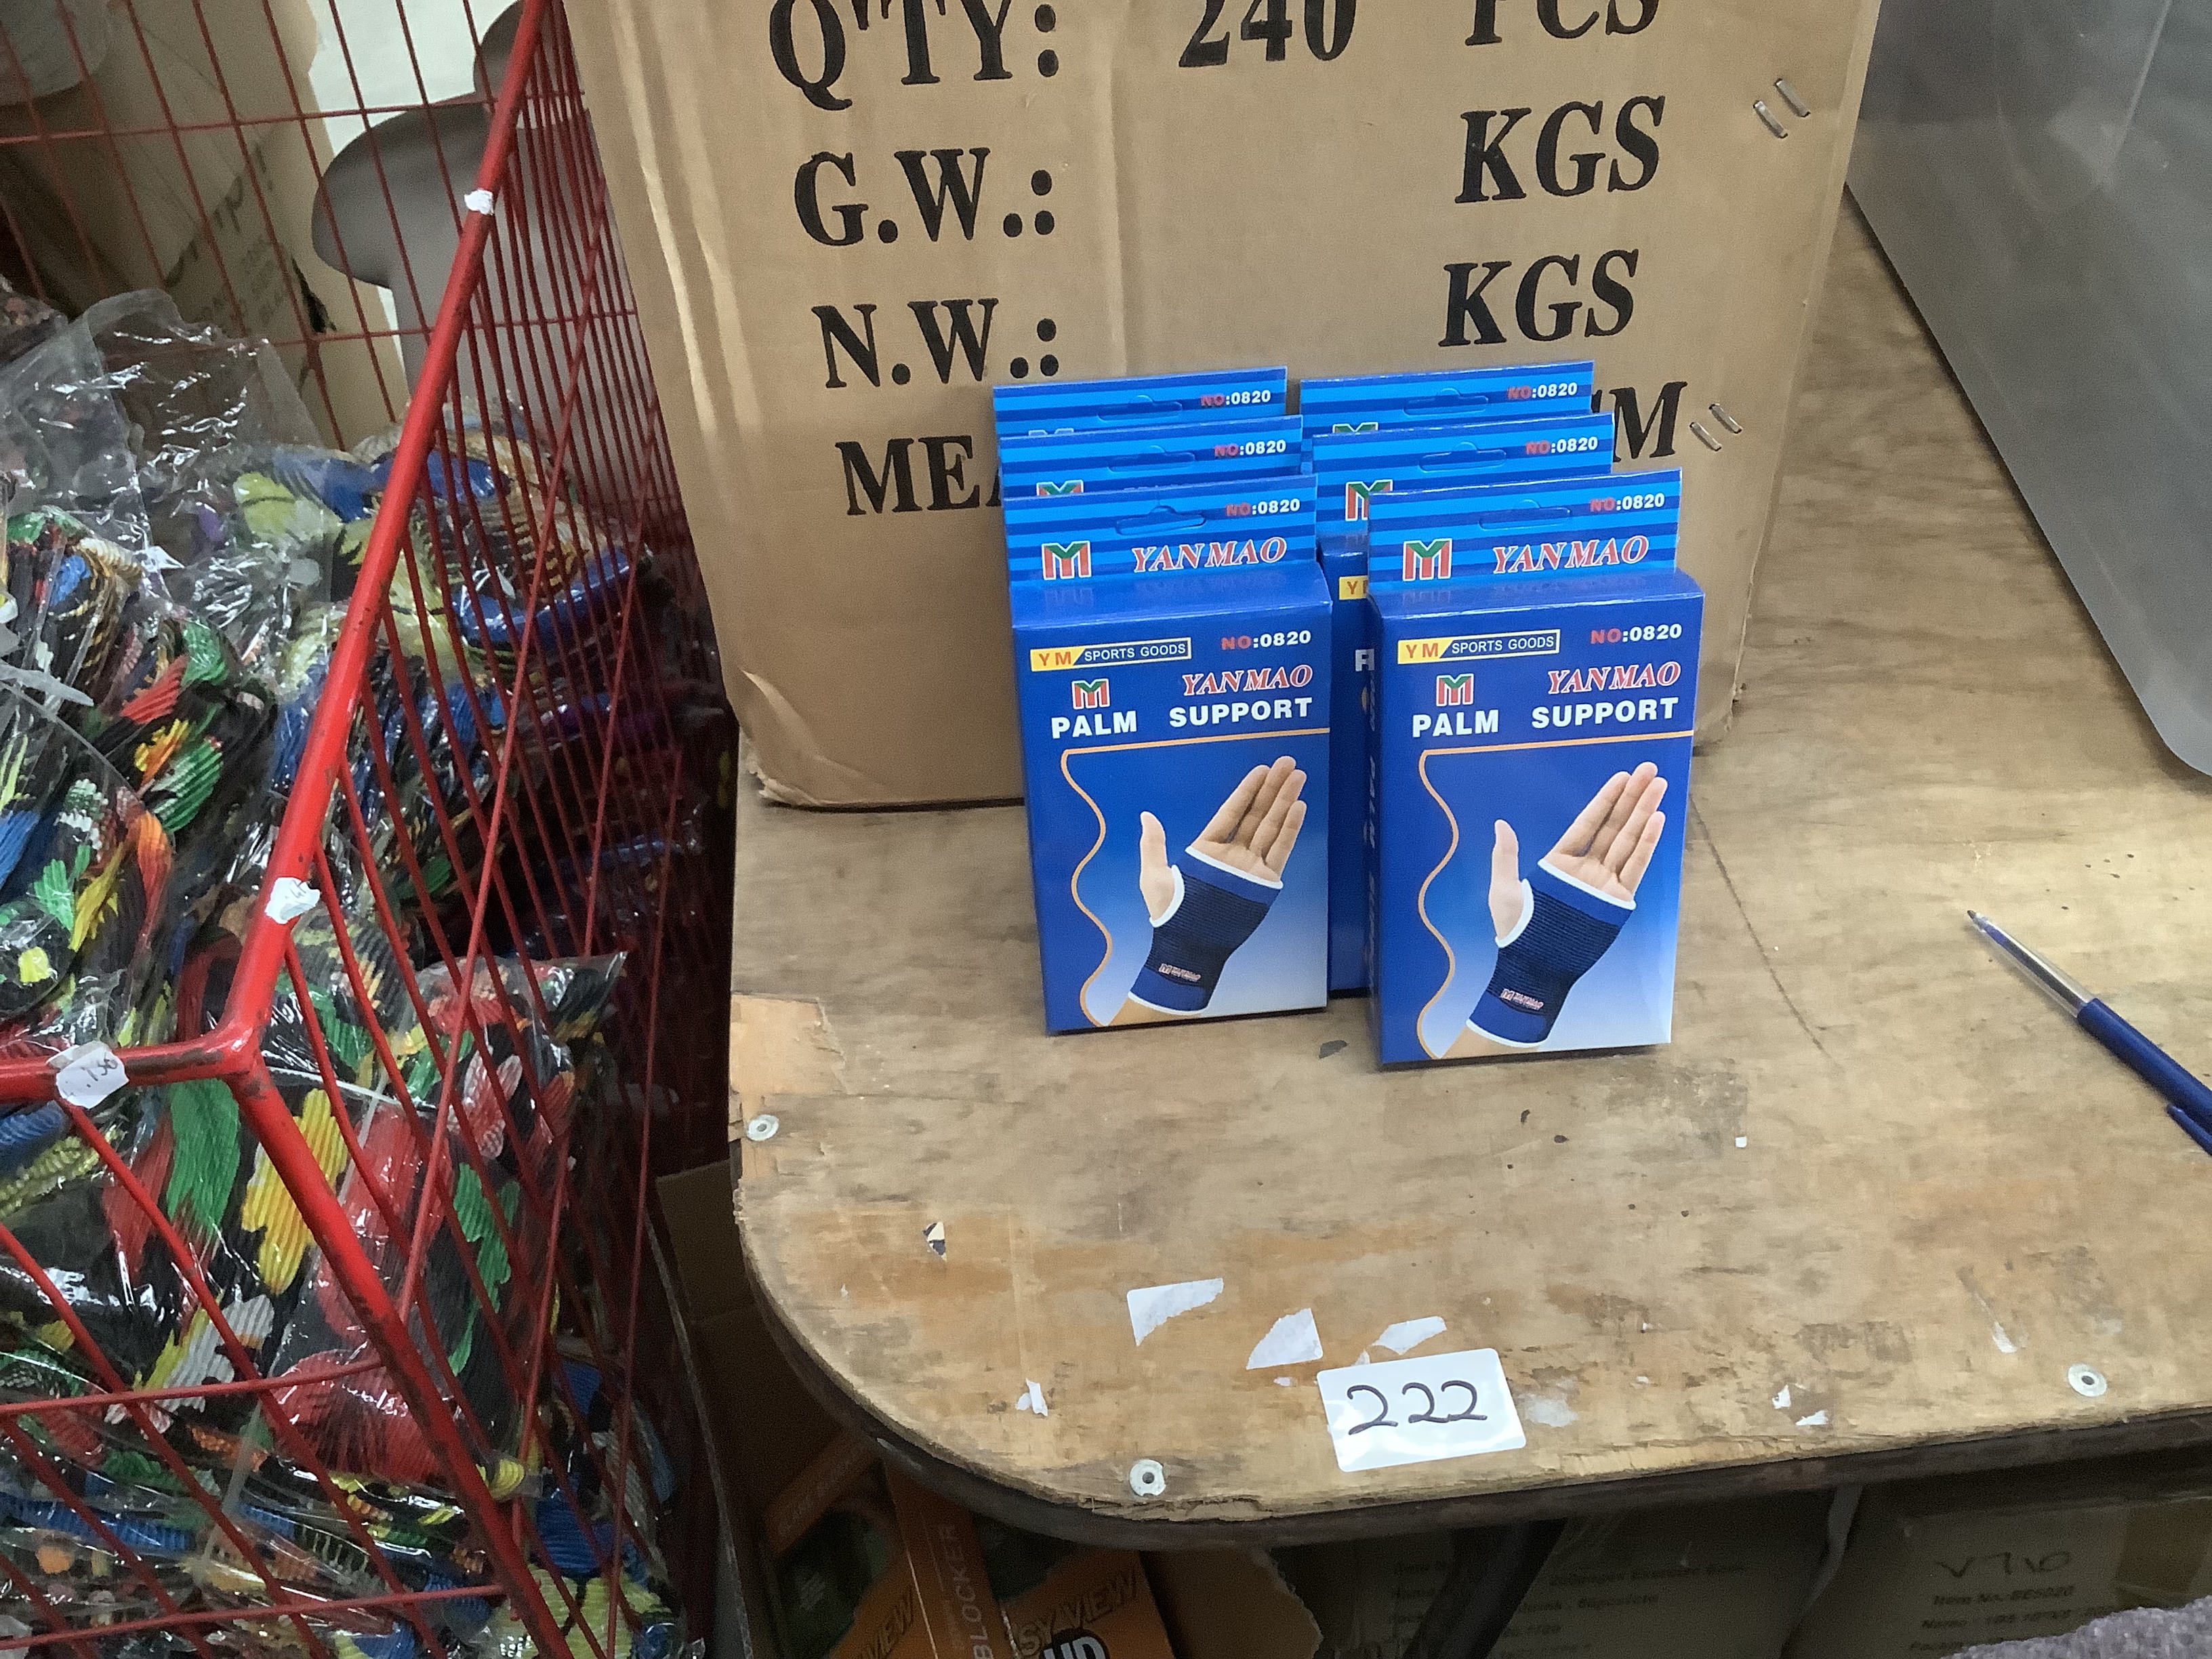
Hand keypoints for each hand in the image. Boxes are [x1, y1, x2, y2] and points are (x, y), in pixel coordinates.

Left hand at [1139, 756, 1307, 917]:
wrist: (1188, 947)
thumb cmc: (1170, 914)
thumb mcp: (1154, 876)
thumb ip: (1153, 845)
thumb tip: (1146, 816)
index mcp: (1208, 849)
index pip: (1231, 812)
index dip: (1246, 790)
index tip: (1262, 769)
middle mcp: (1232, 855)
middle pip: (1256, 814)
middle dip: (1273, 788)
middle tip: (1289, 763)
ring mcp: (1250, 867)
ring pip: (1271, 827)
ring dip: (1285, 802)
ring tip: (1298, 777)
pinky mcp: (1263, 882)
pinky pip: (1279, 851)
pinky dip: (1290, 830)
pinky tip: (1299, 807)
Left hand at [1488, 762, 1667, 932]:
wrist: (1535, 966)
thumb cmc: (1517, 930)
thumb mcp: (1504, 890)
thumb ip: (1506, 857)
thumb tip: (1501, 824)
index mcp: (1560, 862)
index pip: (1587, 823)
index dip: (1605, 799)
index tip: (1622, 777)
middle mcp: (1587, 868)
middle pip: (1614, 825)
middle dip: (1632, 797)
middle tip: (1650, 770)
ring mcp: (1604, 883)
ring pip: (1629, 840)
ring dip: (1644, 813)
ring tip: (1659, 786)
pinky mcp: (1618, 900)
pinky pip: (1635, 866)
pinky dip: (1647, 844)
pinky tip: (1658, 819)